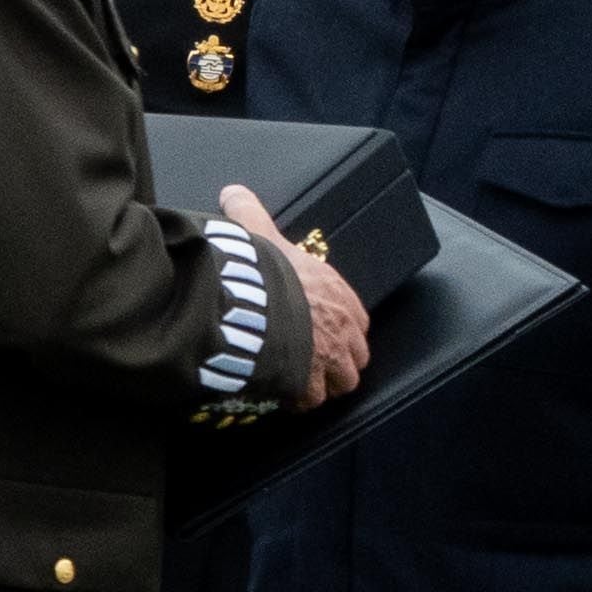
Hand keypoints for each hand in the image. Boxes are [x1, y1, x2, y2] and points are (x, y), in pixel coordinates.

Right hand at [222, 184, 367, 409]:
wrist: (254, 304)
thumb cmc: (264, 268)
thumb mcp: (261, 233)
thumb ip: (250, 213)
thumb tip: (233, 192)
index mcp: (338, 293)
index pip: (358, 319)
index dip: (342, 329)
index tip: (324, 332)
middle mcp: (341, 328)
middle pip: (354, 356)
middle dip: (337, 362)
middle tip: (313, 362)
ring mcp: (328, 358)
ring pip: (339, 382)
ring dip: (321, 384)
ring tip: (300, 382)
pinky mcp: (309, 382)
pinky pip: (312, 399)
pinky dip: (299, 399)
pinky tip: (283, 393)